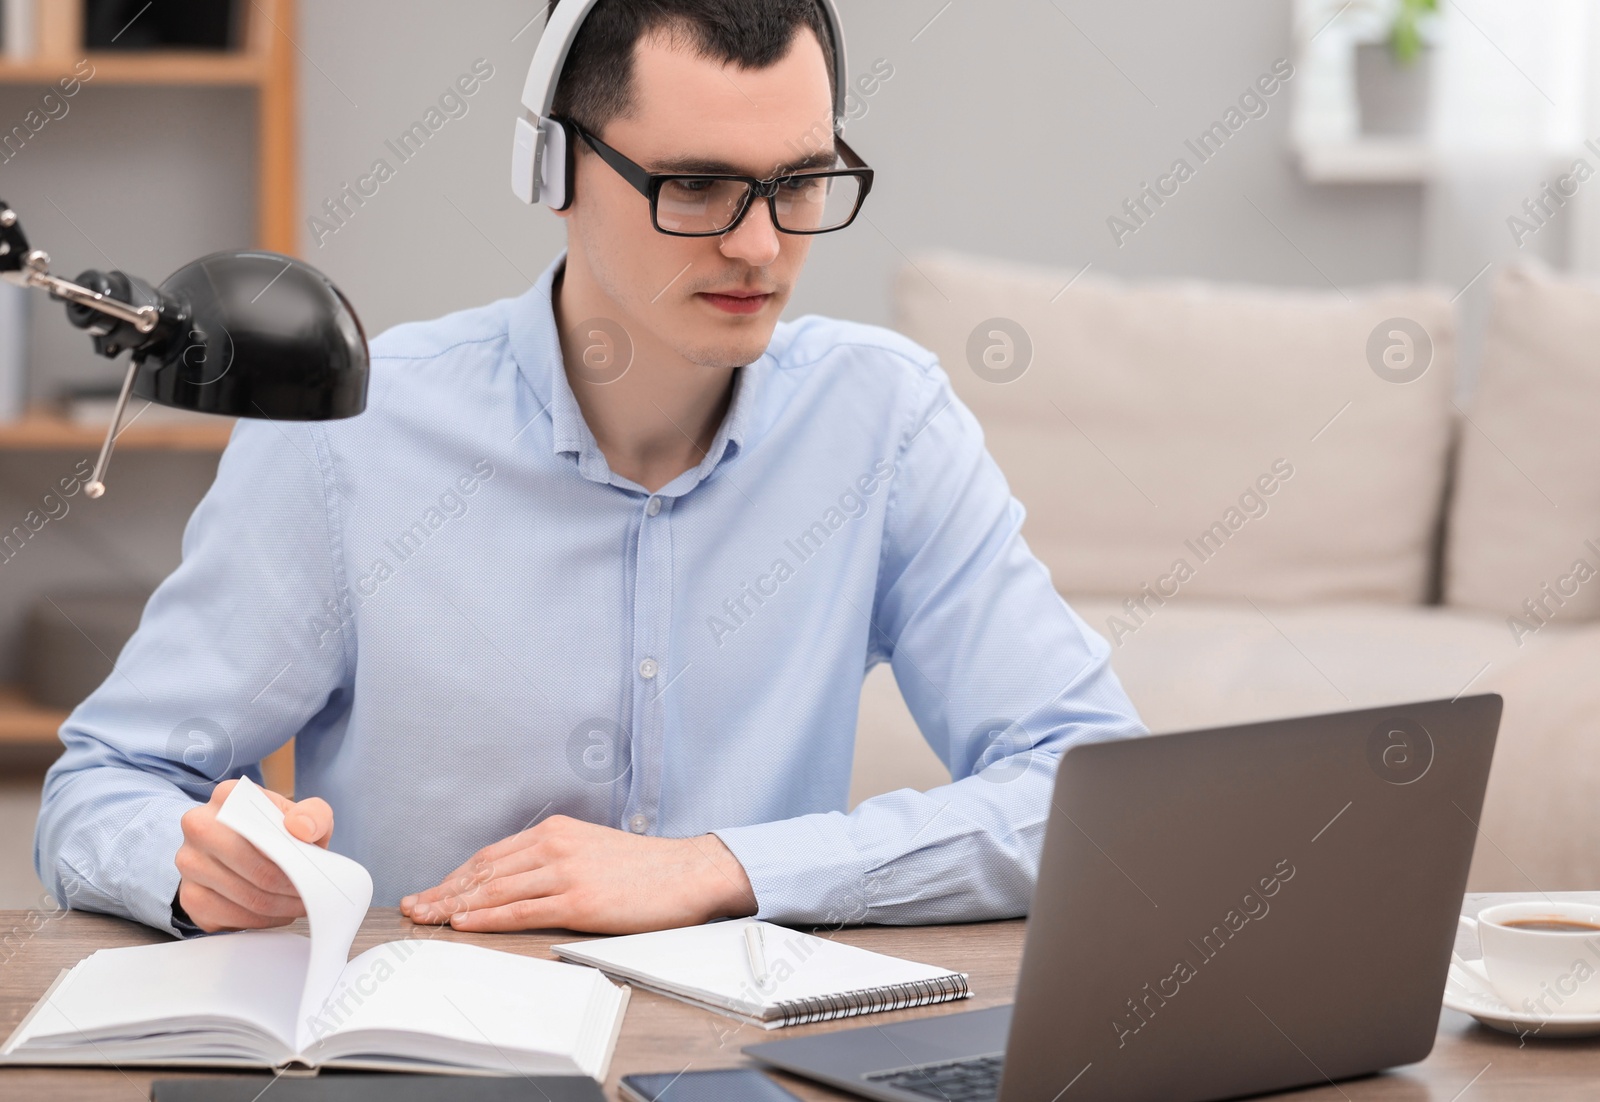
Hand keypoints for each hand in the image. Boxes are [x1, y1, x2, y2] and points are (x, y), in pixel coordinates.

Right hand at [175, 778, 333, 932]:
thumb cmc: (279, 831)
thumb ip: (314, 814)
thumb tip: (301, 827)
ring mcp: (188, 862)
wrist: (249, 847)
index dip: (296, 862)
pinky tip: (273, 913)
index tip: (313, 875)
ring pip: (246, 899)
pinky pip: (230, 919)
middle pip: (257, 872)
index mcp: (228, 797)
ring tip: (297, 904)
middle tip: (310, 897)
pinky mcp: (188, 895)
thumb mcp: (306, 815)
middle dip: (291, 890)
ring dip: (279, 909)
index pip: (266, 837)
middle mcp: (198, 825)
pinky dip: (259, 921)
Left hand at [400, 815, 756, 933]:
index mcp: (556, 831)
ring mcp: (566, 871)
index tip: (431, 891)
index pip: (491, 855)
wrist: (687, 872)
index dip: (455, 876)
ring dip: (455, 905)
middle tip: (413, 906)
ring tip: (427, 918)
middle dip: (443, 891)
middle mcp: (555, 845)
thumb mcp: (591, 850)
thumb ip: (554, 860)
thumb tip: (516, 882)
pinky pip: (521, 909)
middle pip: (483, 871)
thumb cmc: (644, 868)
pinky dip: (487, 917)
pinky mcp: (579, 899)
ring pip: (495, 890)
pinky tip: (465, 923)